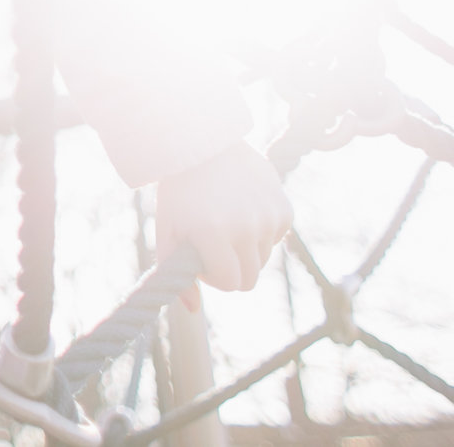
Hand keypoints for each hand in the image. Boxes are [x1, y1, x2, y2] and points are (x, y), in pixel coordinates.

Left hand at [155, 141, 289, 309]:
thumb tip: (192, 309)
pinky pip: (276, 238)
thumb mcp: (169, 229)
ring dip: (246, 248)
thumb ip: (175, 273)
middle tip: (213, 242)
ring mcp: (268, 216)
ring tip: (225, 218)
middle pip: (250, 278)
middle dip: (232, 268)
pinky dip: (262, 231)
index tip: (201, 256)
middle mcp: (246, 226)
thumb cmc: (180, 191)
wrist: (203, 143)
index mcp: (213, 233)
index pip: (230, 284)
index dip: (214, 275)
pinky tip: (243, 207)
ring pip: (263, 258)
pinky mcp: (284, 208)